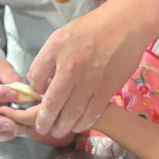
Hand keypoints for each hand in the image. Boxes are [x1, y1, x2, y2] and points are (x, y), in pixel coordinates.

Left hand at [28, 8, 145, 137]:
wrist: (124, 26)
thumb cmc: (91, 28)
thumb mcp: (62, 36)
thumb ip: (49, 58)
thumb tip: (42, 81)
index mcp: (55, 51)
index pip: (35, 78)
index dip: (34, 90)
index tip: (37, 97)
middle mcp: (70, 67)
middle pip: (51, 102)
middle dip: (44, 119)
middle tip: (40, 128)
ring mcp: (90, 80)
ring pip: (71, 112)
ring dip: (62, 126)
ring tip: (57, 132)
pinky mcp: (107, 89)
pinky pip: (91, 112)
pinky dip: (82, 122)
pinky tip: (77, 125)